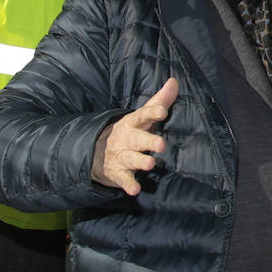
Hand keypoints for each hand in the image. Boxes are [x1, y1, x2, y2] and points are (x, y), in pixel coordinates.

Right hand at [92, 78, 177, 194]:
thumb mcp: (142, 115)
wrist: (97, 150)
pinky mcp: (117, 173)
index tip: (162, 111)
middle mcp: (126, 139)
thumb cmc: (129, 130)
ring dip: (140, 161)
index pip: (142, 115)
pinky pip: (122, 179)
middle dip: (148, 141)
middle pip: (137, 139)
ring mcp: (121, 156)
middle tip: (161, 144)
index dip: (152, 113)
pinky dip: (128, 184)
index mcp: (133, 123)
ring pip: (130, 159)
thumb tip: (174, 81)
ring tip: (150, 163)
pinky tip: (134, 190)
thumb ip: (159, 100)